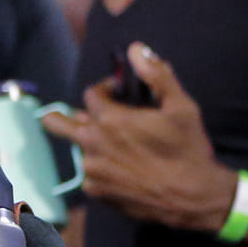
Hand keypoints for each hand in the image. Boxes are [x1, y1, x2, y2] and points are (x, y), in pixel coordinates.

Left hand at [40, 41, 236, 231]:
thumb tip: (136, 49)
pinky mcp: (95, 191)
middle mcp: (92, 144)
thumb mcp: (181, 107)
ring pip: (80, 148)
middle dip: (61, 115)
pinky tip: (125, 167)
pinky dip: (102, 166)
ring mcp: (91, 170)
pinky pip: (89, 172)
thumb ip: (156, 75)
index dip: (105, 90)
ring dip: (93, 142)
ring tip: (120, 146)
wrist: (192, 197)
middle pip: (56, 122)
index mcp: (110, 119)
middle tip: (80, 116)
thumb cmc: (188, 149)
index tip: (119, 95)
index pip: (91, 94)